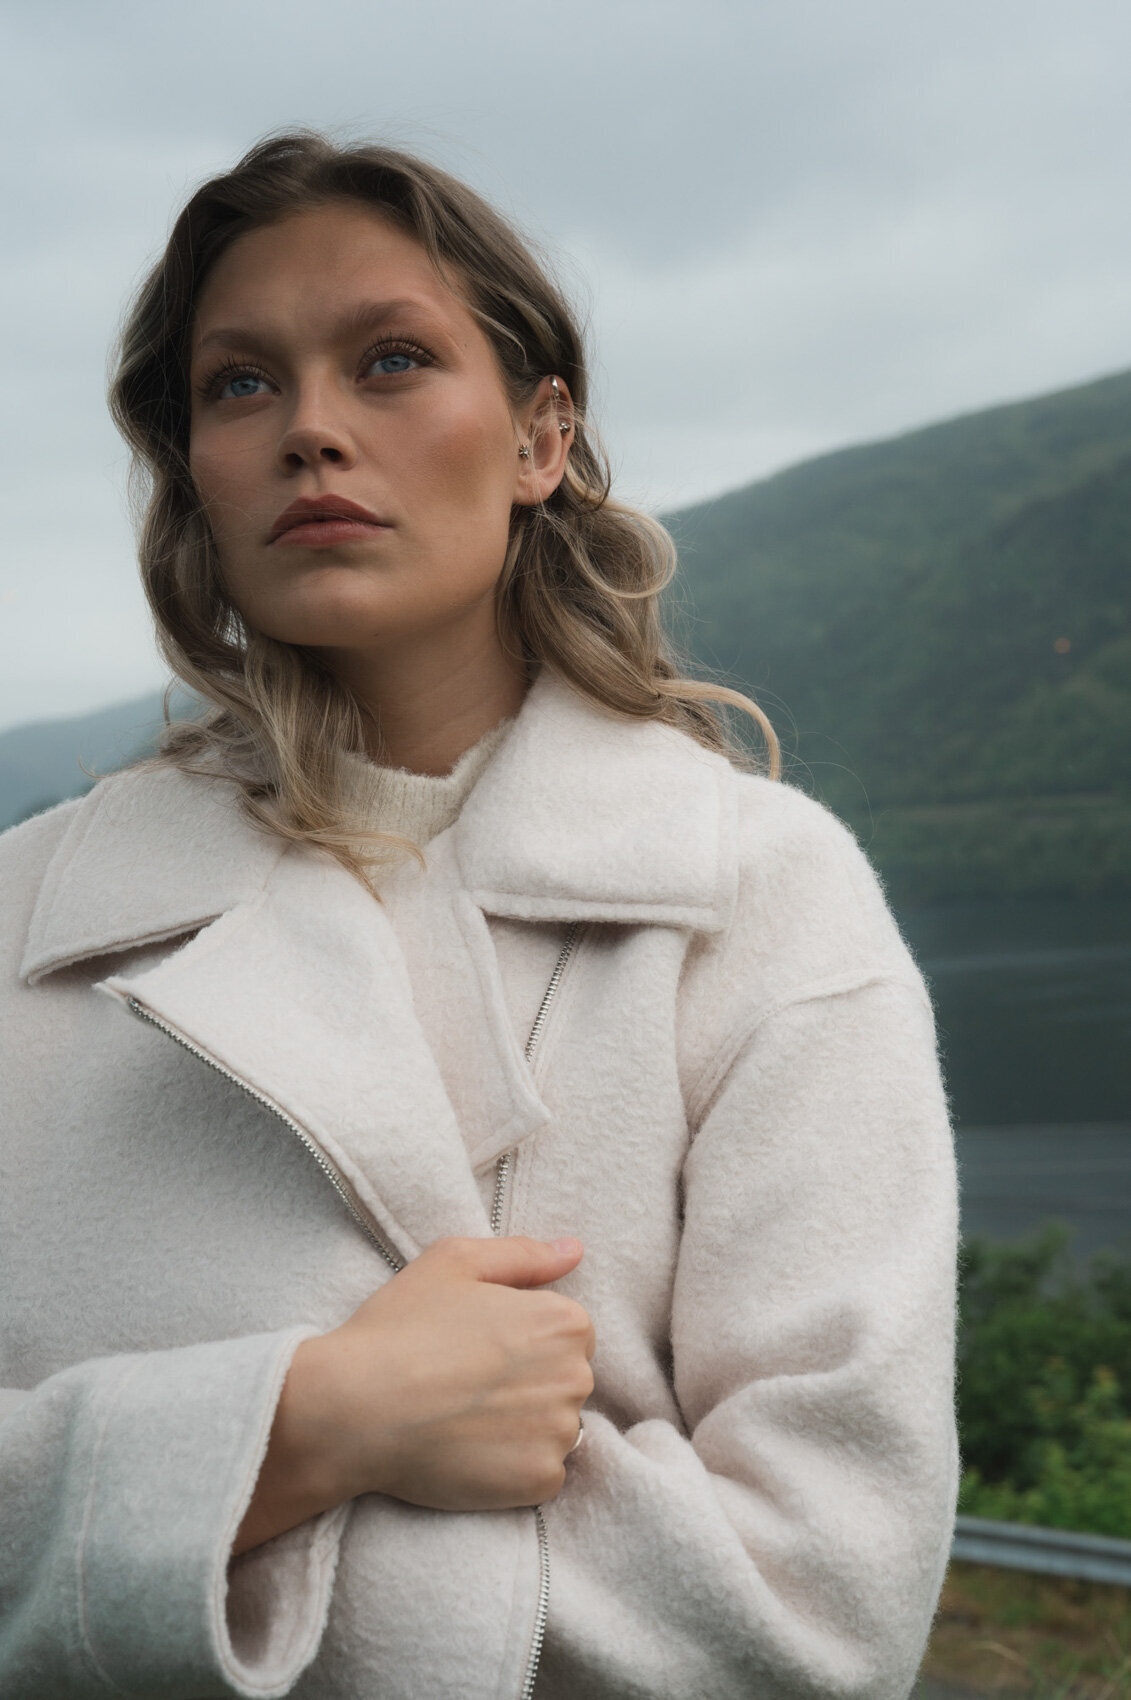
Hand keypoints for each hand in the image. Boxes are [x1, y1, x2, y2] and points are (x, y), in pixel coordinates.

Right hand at [233, 1235, 594, 1555]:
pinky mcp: (538, 1481)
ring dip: (521, 1426)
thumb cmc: (401, 1328)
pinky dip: (510, 1467)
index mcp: (564, 1322)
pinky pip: (540, 1473)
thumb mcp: (455, 1262)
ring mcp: (559, 1434)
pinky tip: (468, 1450)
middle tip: (466, 1382)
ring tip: (464, 1417)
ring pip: (553, 1428)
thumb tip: (573, 1250)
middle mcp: (575, 1377)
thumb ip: (524, 1254)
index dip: (523, 1338)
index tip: (480, 1347)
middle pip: (565, 1381)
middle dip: (528, 1381)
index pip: (568, 1333)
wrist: (354, 1408)